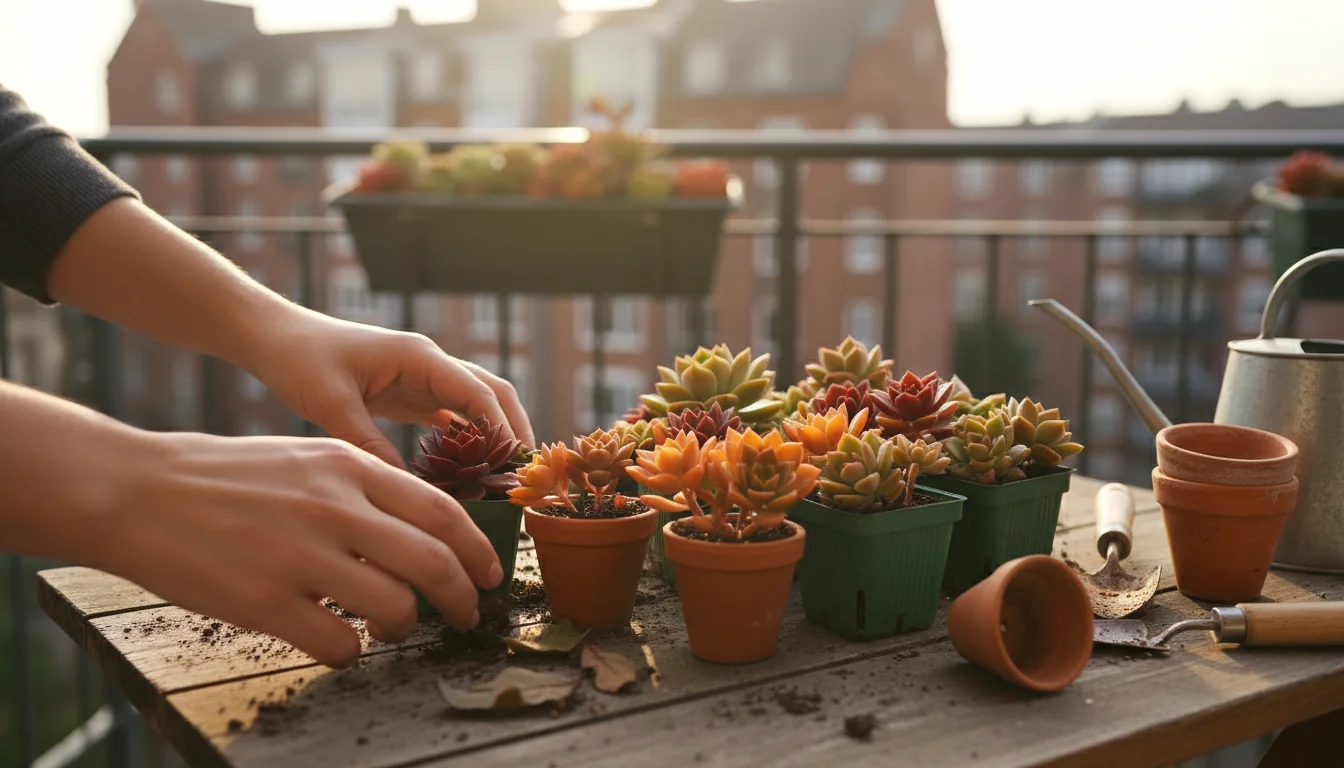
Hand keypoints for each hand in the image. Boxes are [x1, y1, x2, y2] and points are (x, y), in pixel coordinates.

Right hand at [104, 431, 503, 666]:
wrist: (138, 490)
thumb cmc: (226, 476)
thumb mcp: (308, 455)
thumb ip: (366, 487)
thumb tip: (426, 528)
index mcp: (349, 466)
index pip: (444, 511)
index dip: (479, 549)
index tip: (490, 574)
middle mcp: (334, 507)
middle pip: (435, 562)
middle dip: (464, 598)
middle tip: (468, 615)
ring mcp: (300, 555)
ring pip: (396, 608)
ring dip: (407, 627)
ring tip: (394, 628)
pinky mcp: (265, 602)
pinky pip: (341, 644)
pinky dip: (353, 653)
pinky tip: (340, 641)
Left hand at [250, 310, 534, 466]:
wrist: (275, 339)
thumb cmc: (299, 360)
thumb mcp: (331, 405)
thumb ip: (368, 443)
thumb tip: (405, 489)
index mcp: (419, 357)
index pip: (479, 393)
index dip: (502, 430)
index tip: (514, 468)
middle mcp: (430, 363)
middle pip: (494, 393)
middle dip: (515, 431)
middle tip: (525, 476)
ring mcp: (424, 378)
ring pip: (478, 405)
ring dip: (496, 437)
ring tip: (506, 480)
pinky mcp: (411, 394)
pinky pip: (453, 418)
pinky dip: (469, 442)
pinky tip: (472, 474)